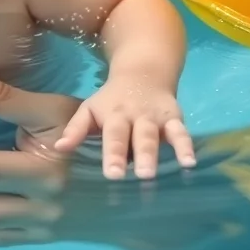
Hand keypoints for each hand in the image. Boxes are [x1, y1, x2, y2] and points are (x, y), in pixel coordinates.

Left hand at [54, 73, 195, 179]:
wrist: (143, 72)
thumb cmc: (111, 99)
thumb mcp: (90, 109)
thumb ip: (76, 129)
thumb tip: (59, 148)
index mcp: (114, 115)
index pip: (113, 135)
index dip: (114, 154)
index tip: (113, 175)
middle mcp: (136, 116)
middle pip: (139, 136)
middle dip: (141, 156)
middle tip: (141, 177)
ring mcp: (157, 118)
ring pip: (160, 135)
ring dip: (162, 153)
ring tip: (163, 172)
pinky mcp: (175, 119)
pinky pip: (182, 133)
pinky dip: (187, 147)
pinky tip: (190, 163)